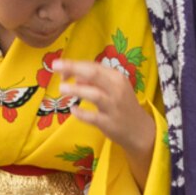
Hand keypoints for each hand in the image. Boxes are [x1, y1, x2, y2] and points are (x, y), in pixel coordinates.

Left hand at [53, 58, 155, 188]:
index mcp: (116, 77)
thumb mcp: (112, 88)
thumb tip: (75, 76)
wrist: (139, 130)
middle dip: (73, 67)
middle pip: (94, 74)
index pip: (93, 66)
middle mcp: (116, 89)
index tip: (59, 67)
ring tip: (61, 88)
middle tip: (55, 65)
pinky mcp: (109, 123)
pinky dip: (81, 113)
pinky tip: (73, 110)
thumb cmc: (122, 105)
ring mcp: (114, 106)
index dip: (74, 64)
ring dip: (77, 90)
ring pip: (95, 95)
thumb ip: (94, 81)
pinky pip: (93, 117)